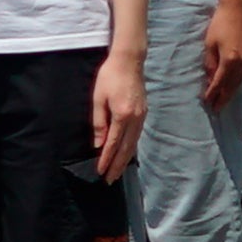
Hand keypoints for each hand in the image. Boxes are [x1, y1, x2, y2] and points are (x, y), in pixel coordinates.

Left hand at [88, 48, 145, 183]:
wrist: (129, 61)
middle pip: (126, 149)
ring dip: (125, 159)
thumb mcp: (98, 98)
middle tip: (110, 180)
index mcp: (123, 115)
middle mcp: (135, 119)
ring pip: (133, 144)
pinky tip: (126, 153)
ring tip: (117, 171)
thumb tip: (98, 144)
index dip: (106, 159)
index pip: (113, 144)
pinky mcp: (144, 113)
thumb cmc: (109, 76)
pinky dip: (131, 148)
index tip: (100, 171)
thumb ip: (99, 123)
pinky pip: (137, 136)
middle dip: (117, 166)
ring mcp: (142, 116)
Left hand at [197, 0, 241, 106]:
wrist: (237, 9)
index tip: (207, 103)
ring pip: (239, 82)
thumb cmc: (219, 24)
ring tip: (222, 102)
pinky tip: (231, 87)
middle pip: (231, 86)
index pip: (219, 83)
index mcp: (230, 60)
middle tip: (216, 109)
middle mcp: (241, 63)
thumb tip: (210, 79)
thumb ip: (210, 64)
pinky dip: (236, 84)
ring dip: (230, 93)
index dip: (213, 94)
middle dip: (223, 98)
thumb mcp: (209, 44)